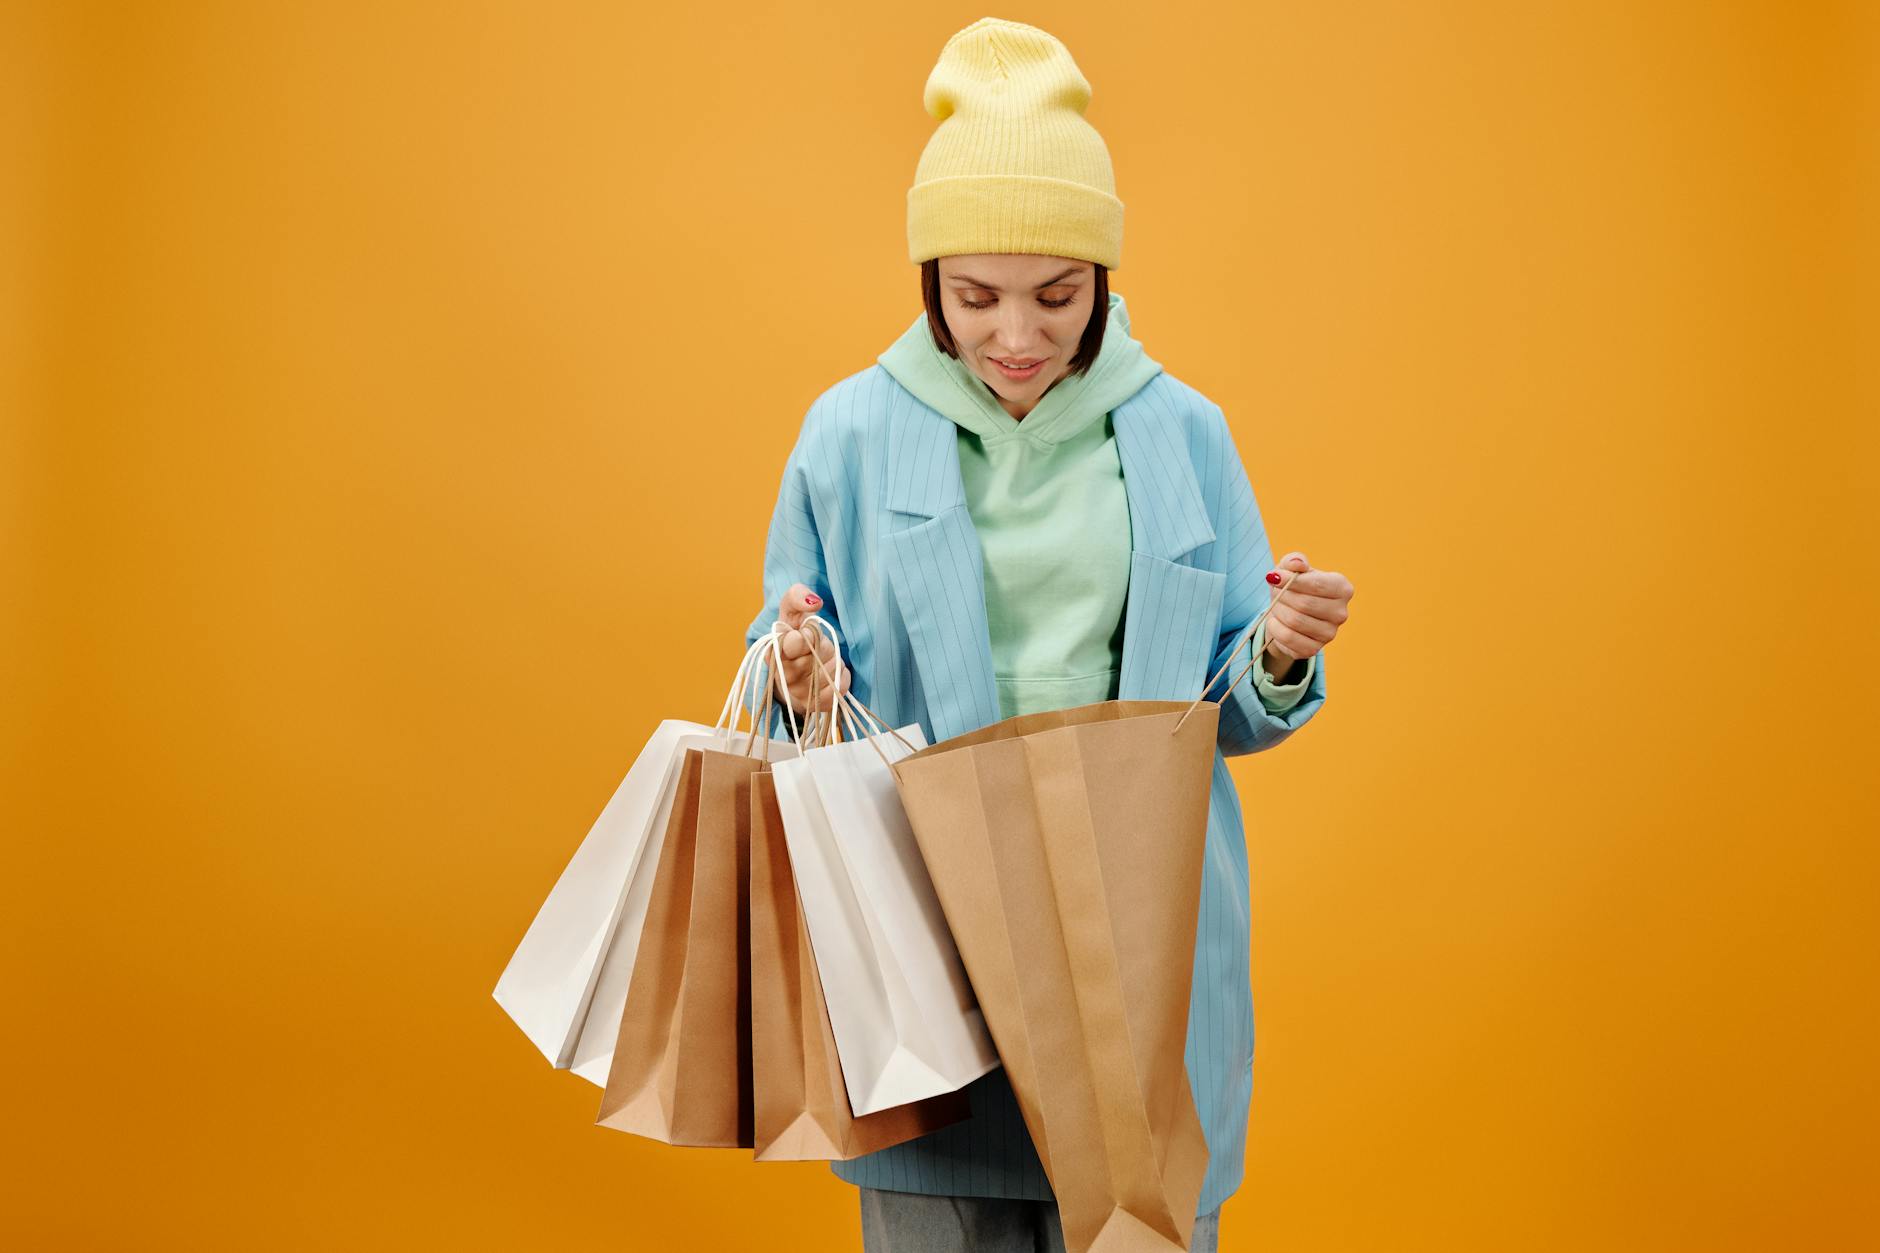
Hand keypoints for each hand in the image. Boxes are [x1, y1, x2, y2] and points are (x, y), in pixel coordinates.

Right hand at [771, 583, 849, 712]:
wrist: (801, 668)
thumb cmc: (797, 634)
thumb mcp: (793, 611)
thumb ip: (797, 597)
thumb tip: (814, 601)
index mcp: (773, 651)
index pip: (789, 644)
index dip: (801, 639)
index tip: (803, 635)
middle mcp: (783, 675)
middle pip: (814, 658)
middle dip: (821, 648)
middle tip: (815, 646)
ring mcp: (798, 693)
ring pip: (828, 672)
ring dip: (832, 661)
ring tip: (823, 659)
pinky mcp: (814, 706)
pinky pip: (838, 689)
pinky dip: (840, 677)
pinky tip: (831, 672)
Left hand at [1261, 552, 1352, 679]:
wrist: (1286, 614)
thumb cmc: (1293, 587)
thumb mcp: (1291, 568)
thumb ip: (1295, 560)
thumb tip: (1297, 564)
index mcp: (1342, 588)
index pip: (1318, 584)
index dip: (1291, 580)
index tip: (1274, 577)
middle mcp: (1341, 612)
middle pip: (1304, 603)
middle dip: (1282, 596)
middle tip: (1275, 592)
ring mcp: (1330, 634)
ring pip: (1295, 621)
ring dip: (1277, 611)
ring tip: (1276, 606)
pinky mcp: (1314, 649)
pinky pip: (1288, 638)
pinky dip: (1275, 628)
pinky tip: (1275, 622)